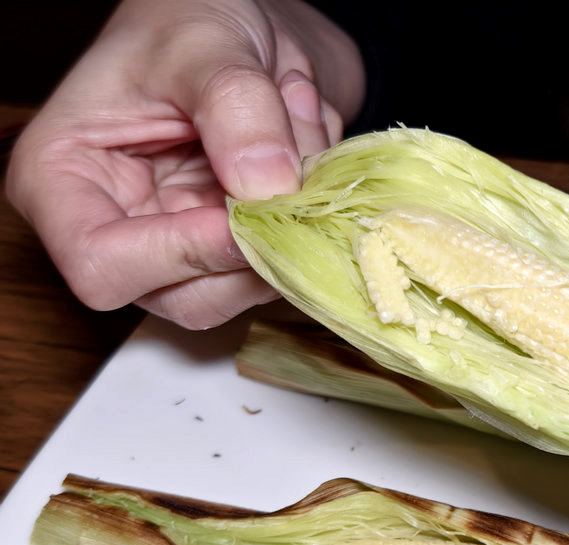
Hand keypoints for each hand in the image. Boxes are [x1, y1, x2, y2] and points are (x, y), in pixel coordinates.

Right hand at [5, 0, 364, 328]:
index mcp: (63, 182)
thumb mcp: (204, 41)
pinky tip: (303, 146)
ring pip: (245, 292)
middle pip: (187, 299)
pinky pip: (286, 265)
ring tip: (294, 125)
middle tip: (293, 159)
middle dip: (256, 243)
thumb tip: (268, 187)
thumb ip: (235, 106)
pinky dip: (311, 215)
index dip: (181, 253)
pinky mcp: (233, 250)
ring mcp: (180, 250)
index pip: (103, 266)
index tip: (245, 208)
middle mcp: (118, 232)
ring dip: (294, 222)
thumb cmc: (185, 18)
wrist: (237, 24)